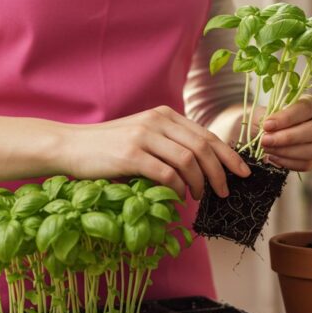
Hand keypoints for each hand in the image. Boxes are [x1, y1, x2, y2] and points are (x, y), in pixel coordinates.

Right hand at [61, 106, 249, 199]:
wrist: (69, 145)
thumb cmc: (107, 148)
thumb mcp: (143, 137)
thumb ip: (169, 145)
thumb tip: (201, 168)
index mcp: (164, 115)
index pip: (206, 135)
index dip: (228, 155)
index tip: (242, 173)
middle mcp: (157, 121)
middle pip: (203, 147)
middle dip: (220, 172)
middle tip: (225, 192)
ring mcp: (144, 137)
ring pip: (188, 160)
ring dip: (199, 183)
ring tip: (199, 197)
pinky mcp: (130, 155)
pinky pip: (166, 173)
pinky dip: (178, 188)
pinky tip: (178, 197)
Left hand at [258, 95, 311, 171]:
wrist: (263, 136)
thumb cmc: (266, 121)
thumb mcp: (263, 113)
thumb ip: (266, 117)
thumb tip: (269, 128)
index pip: (306, 108)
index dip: (287, 117)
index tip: (267, 125)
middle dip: (288, 137)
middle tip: (265, 140)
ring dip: (287, 151)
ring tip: (267, 149)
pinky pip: (307, 164)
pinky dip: (287, 162)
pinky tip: (272, 157)